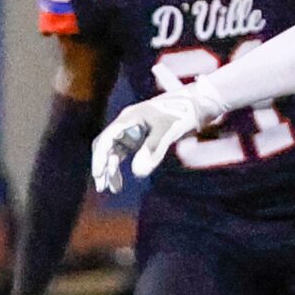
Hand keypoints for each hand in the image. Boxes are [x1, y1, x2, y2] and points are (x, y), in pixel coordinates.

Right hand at [91, 89, 217, 192]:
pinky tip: (120, 184)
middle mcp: (126, 124)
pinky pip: (123, 155)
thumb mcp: (168, 131)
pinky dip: (120, 169)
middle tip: (101, 187)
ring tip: (113, 189)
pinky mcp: (138, 139)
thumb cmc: (181, 114)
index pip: (106, 139)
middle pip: (105, 146)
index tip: (98, 175)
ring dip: (110, 170)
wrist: (195, 105)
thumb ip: (153, 150)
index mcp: (129, 118)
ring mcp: (131, 132)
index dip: (100, 158)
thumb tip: (137, 173)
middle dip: (102, 166)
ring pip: (113, 153)